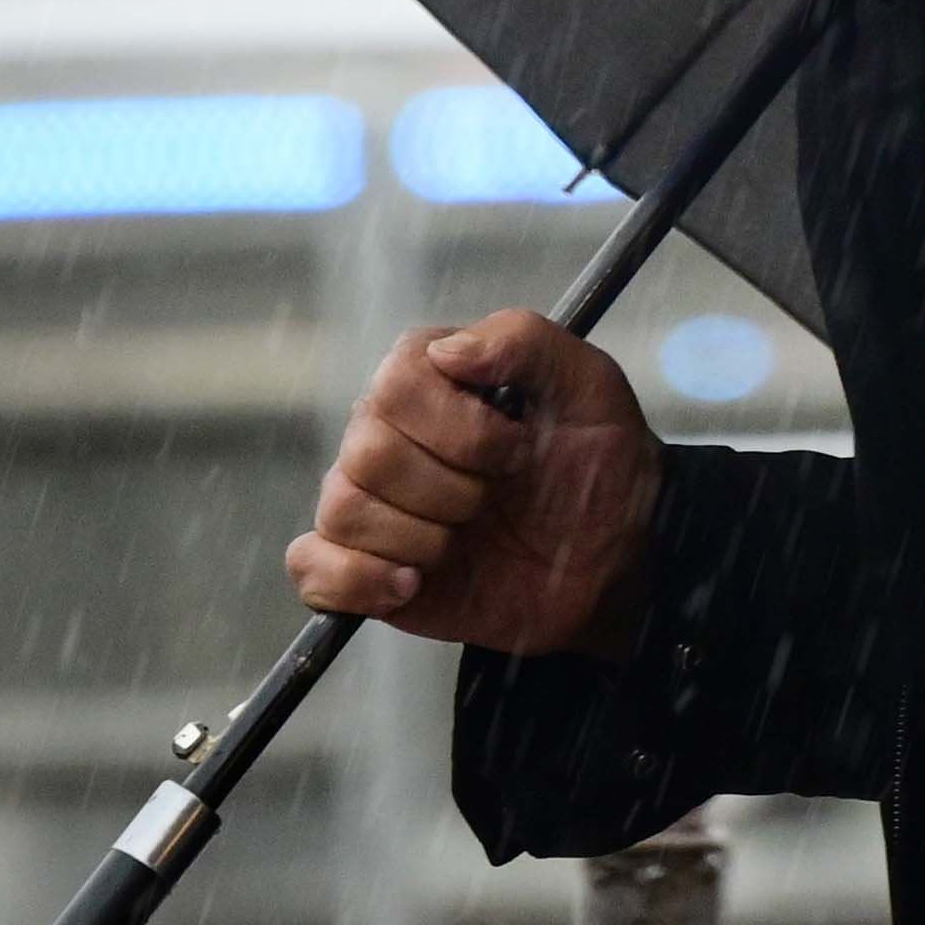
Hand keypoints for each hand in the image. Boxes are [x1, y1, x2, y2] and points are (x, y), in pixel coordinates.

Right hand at [286, 309, 664, 656]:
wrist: (613, 562)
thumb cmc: (600, 467)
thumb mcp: (591, 386)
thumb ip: (523, 340)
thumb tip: (446, 351)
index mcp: (428, 378)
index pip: (395, 385)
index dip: (462, 430)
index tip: (518, 451)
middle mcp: (384, 433)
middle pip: (367, 453)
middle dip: (452, 491)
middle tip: (496, 500)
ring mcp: (370, 501)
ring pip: (343, 509)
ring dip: (422, 538)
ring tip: (464, 542)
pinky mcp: (361, 566)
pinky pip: (311, 567)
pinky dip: (357, 581)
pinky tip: (413, 584)